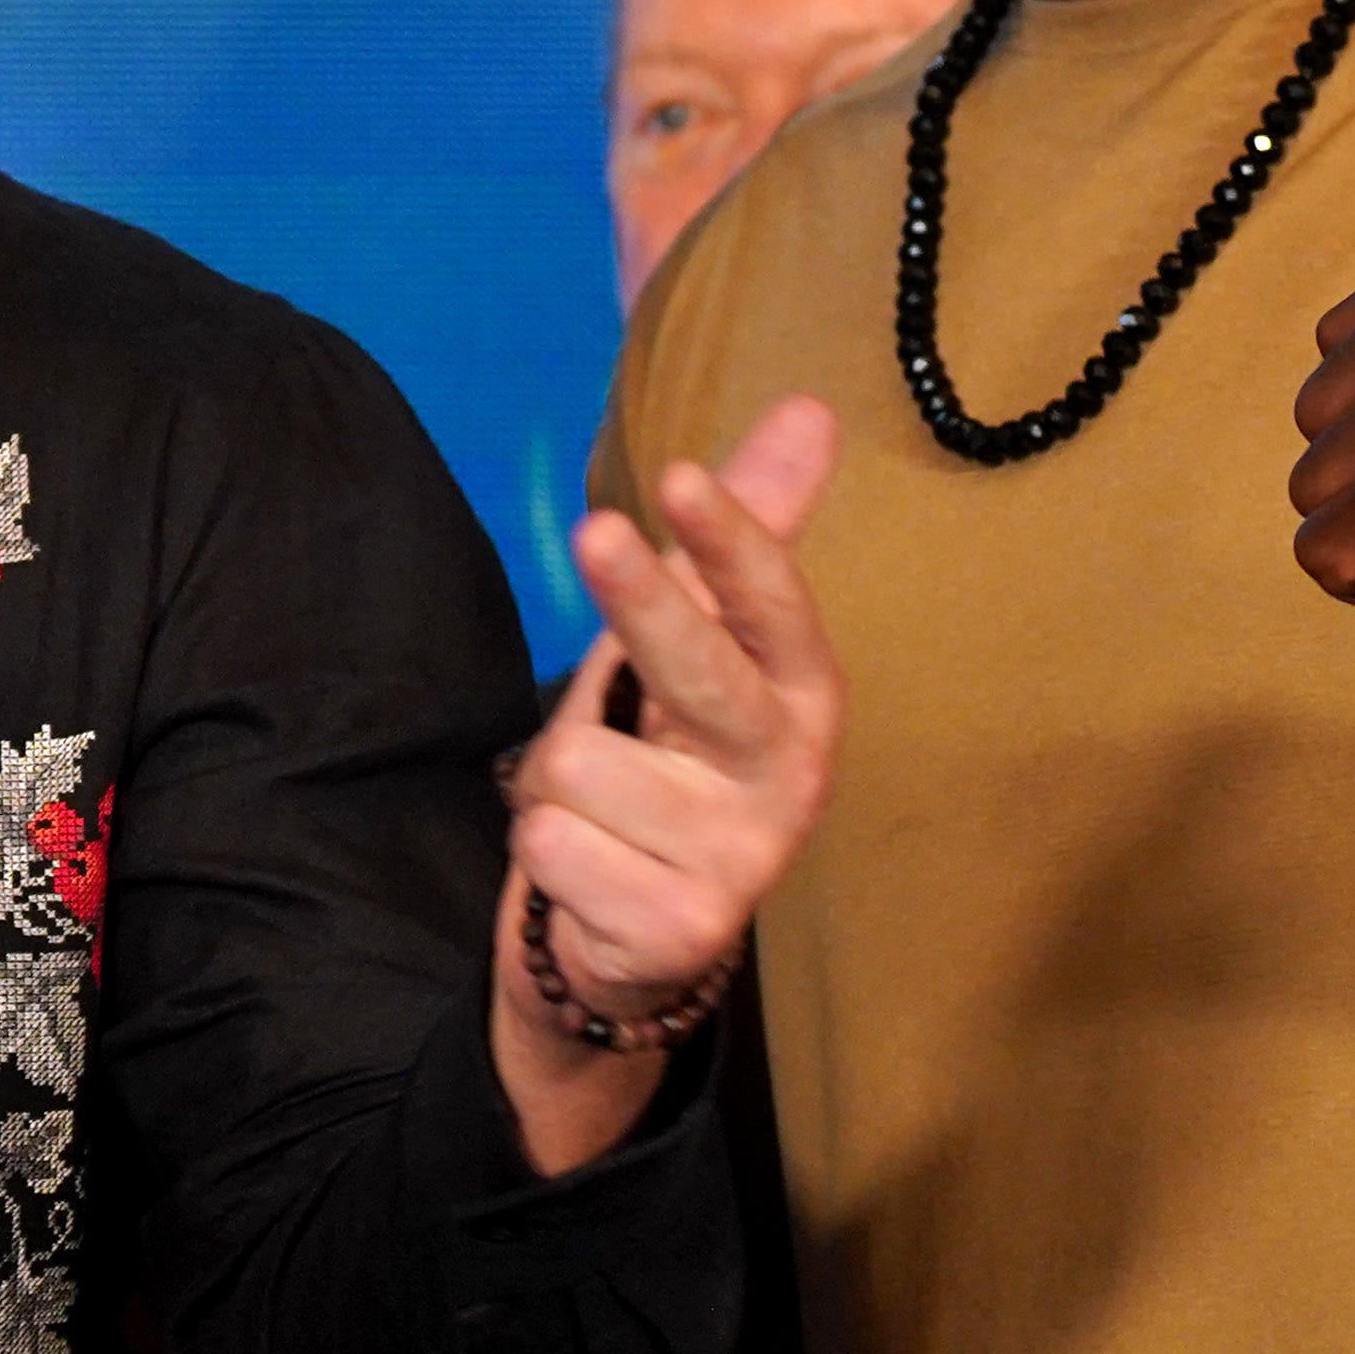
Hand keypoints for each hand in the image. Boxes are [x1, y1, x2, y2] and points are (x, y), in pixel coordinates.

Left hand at [493, 396, 845, 1168]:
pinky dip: (544, 848)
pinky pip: (550, 842)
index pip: (774, 608)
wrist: (642, 944)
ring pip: (580, 763)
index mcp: (804, 699)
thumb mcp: (706, 650)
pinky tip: (590, 872)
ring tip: (596, 811)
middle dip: (647, 602)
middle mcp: (788, 778)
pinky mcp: (679, 930)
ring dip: (554, 780)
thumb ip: (747, 537)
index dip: (735, 543)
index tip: (683, 477)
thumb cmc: (671, 765)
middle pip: (701, 673)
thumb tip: (810, 409)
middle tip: (596, 531)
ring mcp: (740, 861)